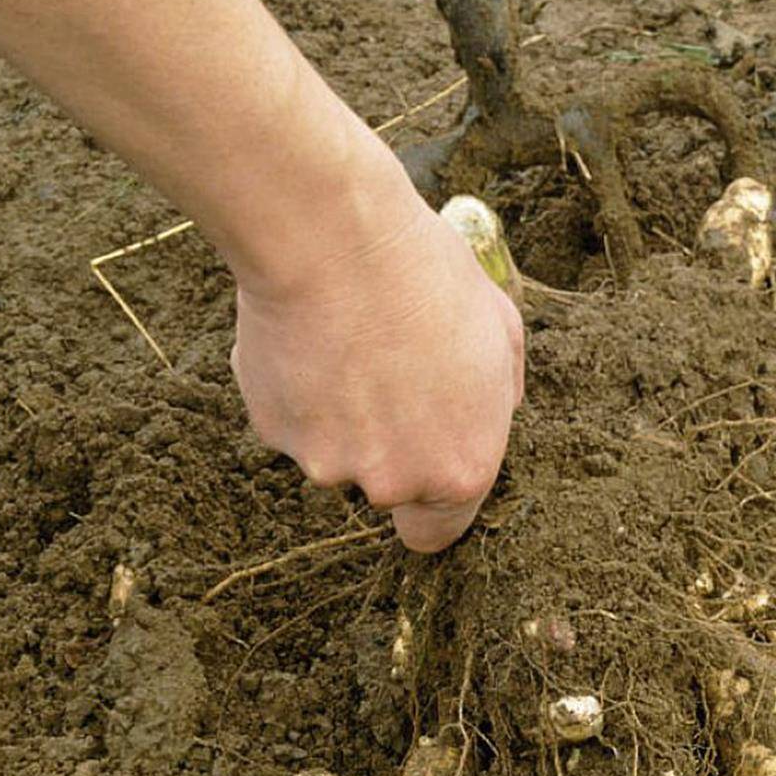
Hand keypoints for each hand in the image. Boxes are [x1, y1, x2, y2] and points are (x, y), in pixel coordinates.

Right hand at [231, 194, 524, 551]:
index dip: (429, 507)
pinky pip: (291, 420)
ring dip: (340, 416)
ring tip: (350, 344)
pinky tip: (309, 337)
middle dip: (387, 445)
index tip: (421, 477)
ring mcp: (327, 462)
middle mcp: (393, 483)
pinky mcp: (274, 431)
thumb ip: (502, 395)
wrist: (335, 242)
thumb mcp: (501, 334)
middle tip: (389, 373)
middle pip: (385, 487)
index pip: (436, 533)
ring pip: (334, 451)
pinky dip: (297, 391)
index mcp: (460, 471)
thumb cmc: (428, 281)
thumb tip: (495, 412)